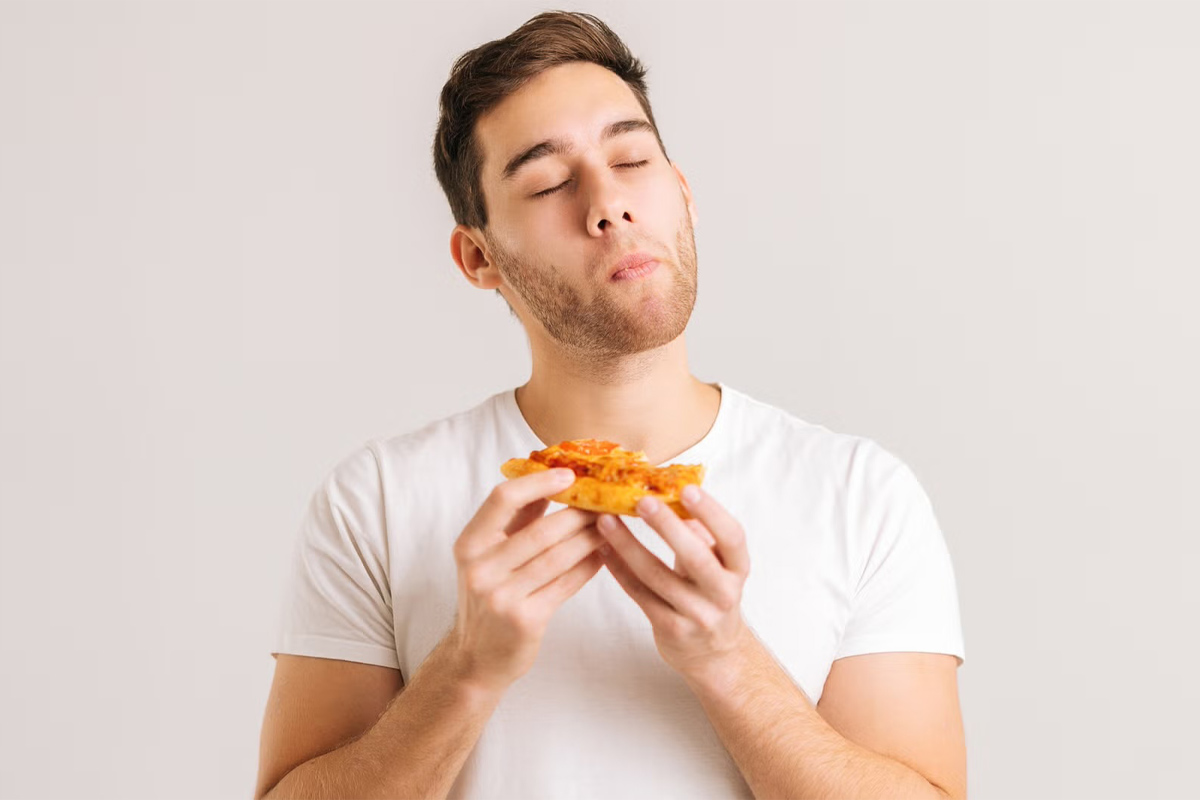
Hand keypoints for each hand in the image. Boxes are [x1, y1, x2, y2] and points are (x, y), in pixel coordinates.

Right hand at [447, 469, 603, 693]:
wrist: (476, 658)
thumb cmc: (487, 598)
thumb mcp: (488, 555)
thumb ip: (516, 520)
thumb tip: (549, 480)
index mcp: (469, 544)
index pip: (502, 499)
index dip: (538, 482)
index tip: (568, 474)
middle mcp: (480, 569)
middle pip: (540, 529)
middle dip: (578, 512)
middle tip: (604, 500)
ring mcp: (502, 596)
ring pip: (558, 556)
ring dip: (589, 537)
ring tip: (610, 523)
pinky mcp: (525, 619)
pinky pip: (567, 583)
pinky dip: (589, 565)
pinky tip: (604, 553)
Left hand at [596, 486, 751, 680]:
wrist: (714, 654)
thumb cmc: (710, 594)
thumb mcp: (716, 564)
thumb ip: (700, 532)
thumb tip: (673, 491)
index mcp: (737, 569)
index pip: (732, 537)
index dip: (711, 512)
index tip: (687, 488)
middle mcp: (723, 593)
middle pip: (695, 556)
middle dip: (666, 526)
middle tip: (641, 501)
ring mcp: (698, 615)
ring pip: (657, 576)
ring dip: (628, 546)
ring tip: (605, 521)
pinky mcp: (672, 630)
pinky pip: (640, 595)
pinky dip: (620, 570)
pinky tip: (604, 550)